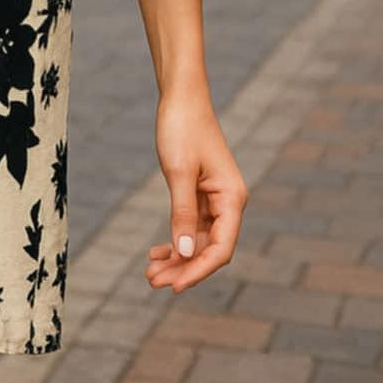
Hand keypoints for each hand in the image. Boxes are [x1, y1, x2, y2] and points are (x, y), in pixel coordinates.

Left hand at [145, 88, 248, 293]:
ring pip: (198, 240)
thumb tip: (184, 252)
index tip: (174, 286)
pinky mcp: (200, 193)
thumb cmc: (182, 128)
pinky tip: (157, 251)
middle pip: (209, 249)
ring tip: (150, 272)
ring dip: (177, 258)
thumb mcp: (178, 171)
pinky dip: (176, 240)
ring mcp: (215, 199)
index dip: (198, 271)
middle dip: (183, 268)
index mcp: (232, 199)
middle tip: (152, 282)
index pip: (220, 248)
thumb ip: (182, 213)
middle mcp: (228, 202)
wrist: (180, 96)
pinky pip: (191, 226)